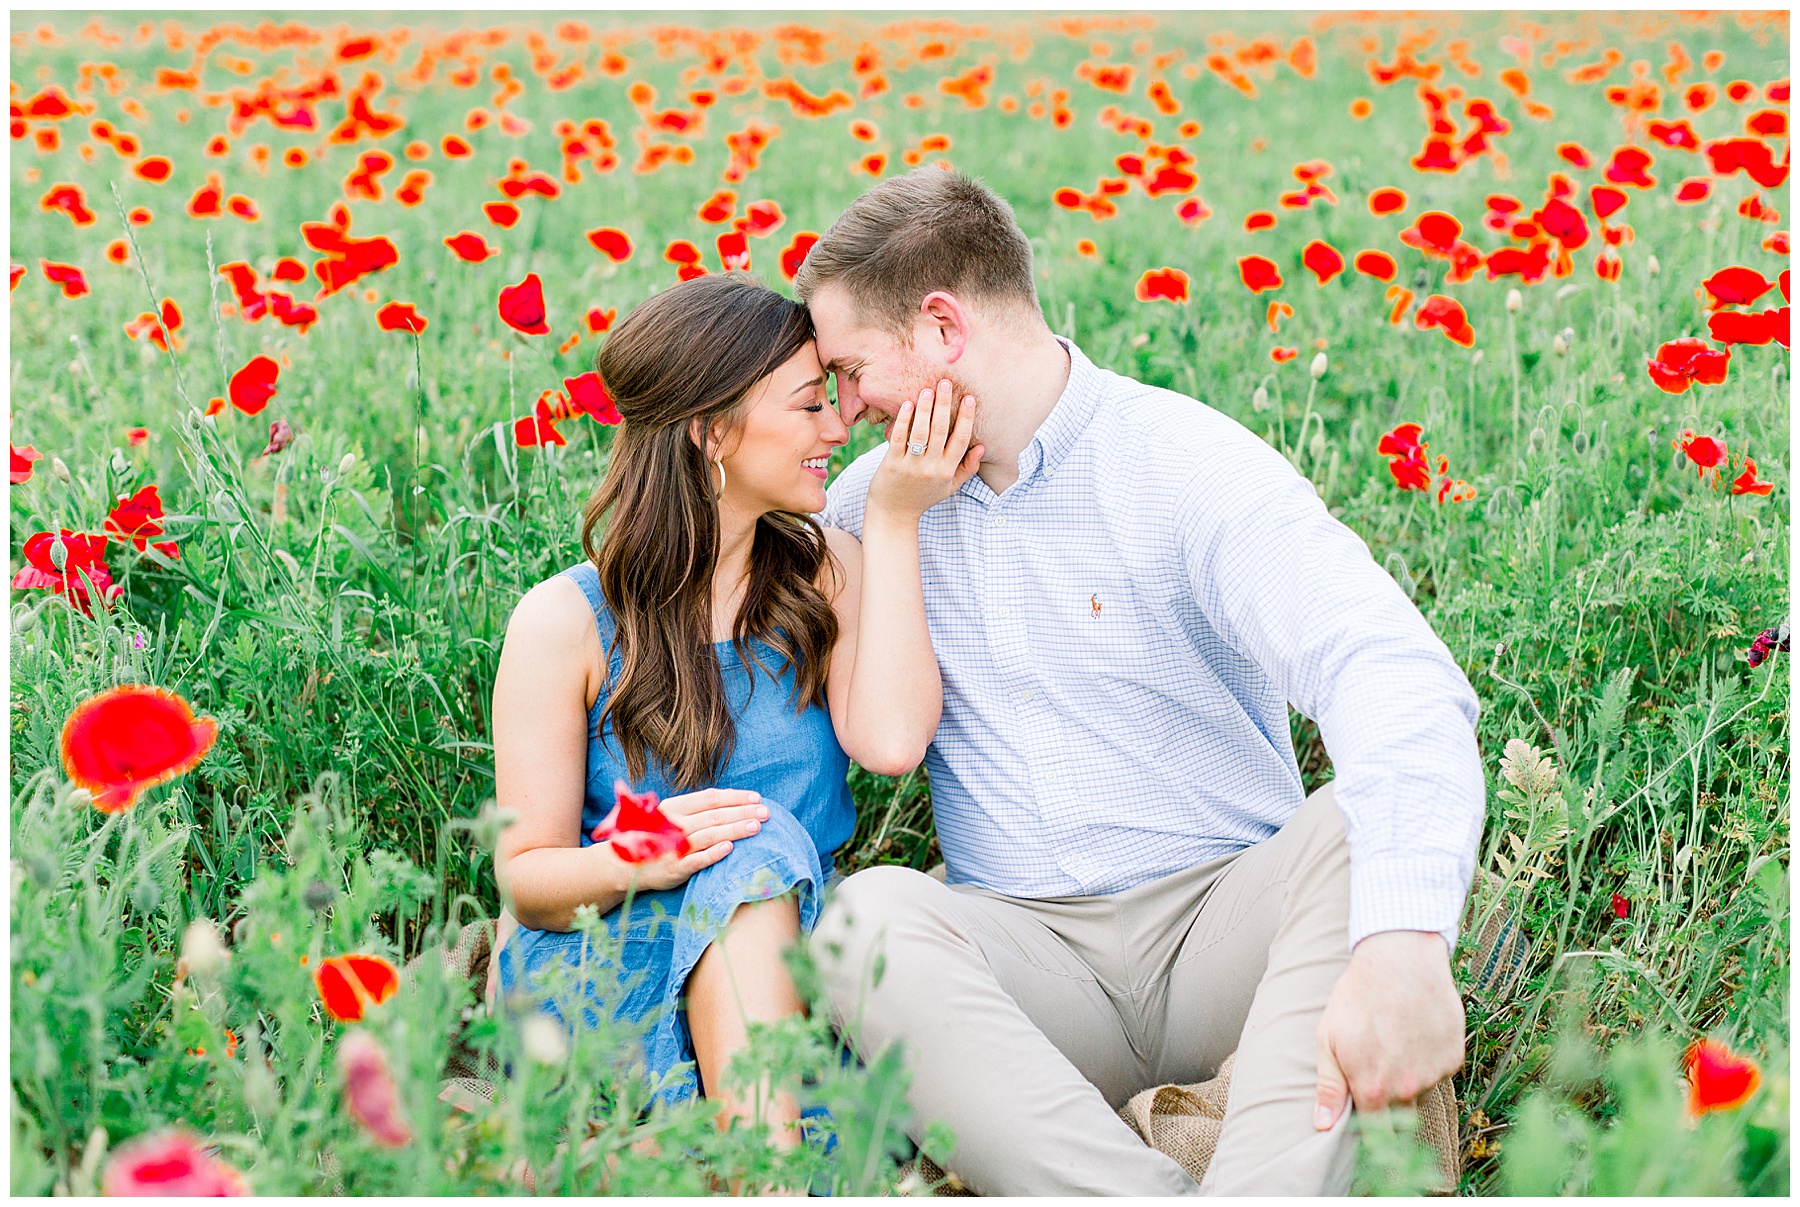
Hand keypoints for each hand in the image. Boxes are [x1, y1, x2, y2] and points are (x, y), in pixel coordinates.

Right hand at [609, 788, 769, 891]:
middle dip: (742, 812)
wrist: (622, 865)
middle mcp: (674, 823)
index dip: (735, 797)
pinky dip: (713, 853)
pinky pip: (696, 860)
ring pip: (709, 835)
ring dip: (734, 830)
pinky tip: (730, 848)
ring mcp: (673, 846)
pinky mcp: (674, 868)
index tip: (756, 798)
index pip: (710, 798)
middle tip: (766, 812)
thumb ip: (695, 810)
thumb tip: (731, 802)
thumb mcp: (669, 816)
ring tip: (756, 827)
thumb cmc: (653, 838)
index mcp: (674, 807)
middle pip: (715, 815)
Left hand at [865, 379, 983, 520]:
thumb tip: (982, 446)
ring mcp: (911, 466)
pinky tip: (907, 404)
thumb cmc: (923, 497)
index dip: (966, 418)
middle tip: (946, 383)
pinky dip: (903, 420)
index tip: (969, 398)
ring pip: (921, 432)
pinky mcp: (892, 464)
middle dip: (945, 405)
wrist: (894, 515)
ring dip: (925, 408)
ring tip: (928, 389)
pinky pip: (899, 438)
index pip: (961, 440)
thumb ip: (968, 468)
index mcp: (947, 471)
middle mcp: (931, 468)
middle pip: (941, 431)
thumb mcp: (950, 487)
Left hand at [1314, 930, 1464, 1128]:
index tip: (1363, 1116)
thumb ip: (1329, 1088)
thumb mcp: (1329, 1039)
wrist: (1400, 960)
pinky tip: (1413, 1032)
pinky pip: (1437, 1070)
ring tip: (1393, 1040)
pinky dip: (1427, 1059)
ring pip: (1419, 1090)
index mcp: (1373, 1090)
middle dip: (1387, 1100)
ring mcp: (1434, 1075)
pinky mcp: (1453, 1058)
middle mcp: (1407, 1090)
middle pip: (1398, 1114)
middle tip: (1377, 1064)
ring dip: (1407, 1077)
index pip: (1374, 1132)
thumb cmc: (1357, 998)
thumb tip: (1324, 1127)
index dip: (1367, 1126)